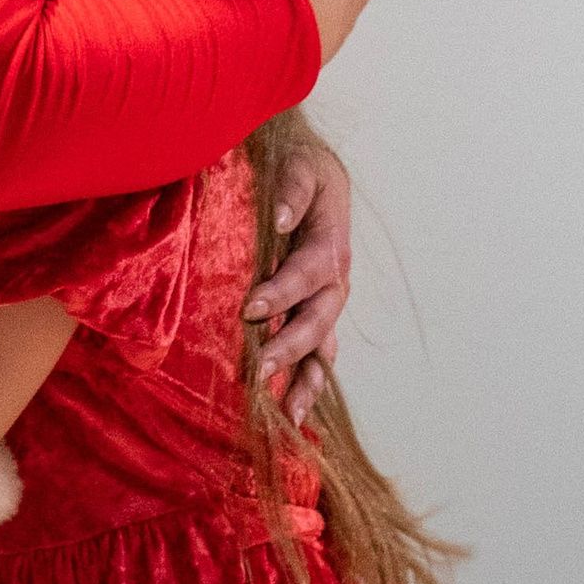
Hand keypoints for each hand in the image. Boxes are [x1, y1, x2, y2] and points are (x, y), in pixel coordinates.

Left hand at [245, 127, 349, 429]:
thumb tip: (280, 218)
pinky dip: (306, 382)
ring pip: (322, 348)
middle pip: (317, 320)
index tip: (249, 309)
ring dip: (306, 381)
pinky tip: (291, 412)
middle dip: (290, 347)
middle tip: (261, 369)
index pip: (306, 273)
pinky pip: (316, 354)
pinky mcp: (314, 315)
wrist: (318, 176)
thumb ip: (292, 191)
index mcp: (330, 245)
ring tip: (290, 415)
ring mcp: (326, 303)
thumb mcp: (299, 167)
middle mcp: (334, 282)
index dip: (282, 292)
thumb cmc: (302, 170)